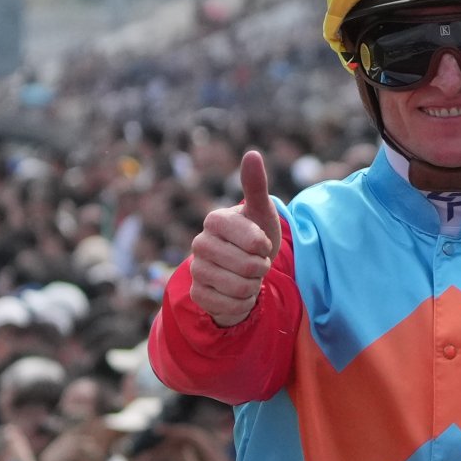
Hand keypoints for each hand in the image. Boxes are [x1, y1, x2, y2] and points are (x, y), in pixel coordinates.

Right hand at [190, 151, 280, 328]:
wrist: (245, 269)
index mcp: (214, 221)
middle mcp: (200, 244)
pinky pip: (231, 307)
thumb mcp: (261, 212)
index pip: (252, 240)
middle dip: (261, 268)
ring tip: (247, 276)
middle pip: (247, 266)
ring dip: (253, 286)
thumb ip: (255, 186)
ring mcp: (196, 270)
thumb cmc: (254, 236)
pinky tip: (239, 293)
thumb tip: (252, 154)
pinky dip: (243, 303)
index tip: (261, 243)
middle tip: (256, 262)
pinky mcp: (199, 295)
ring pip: (240, 288)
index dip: (263, 246)